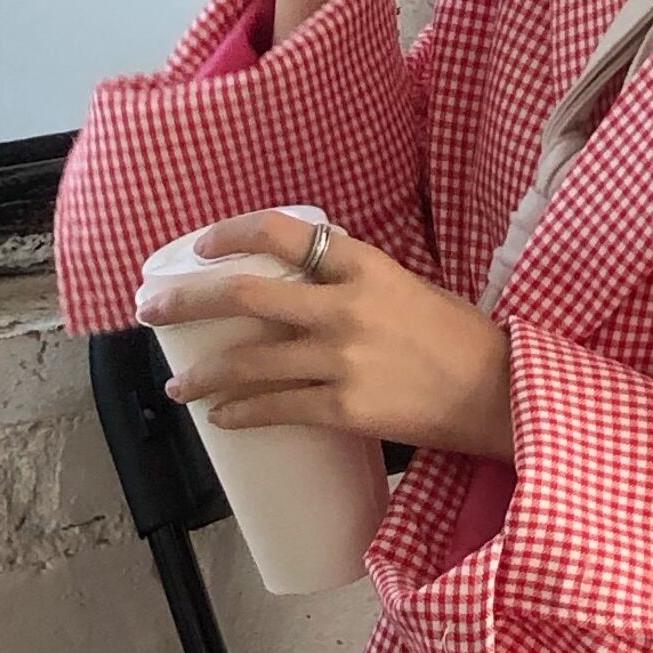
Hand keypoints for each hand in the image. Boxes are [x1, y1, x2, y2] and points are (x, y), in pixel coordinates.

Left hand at [134, 211, 515, 462]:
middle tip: (152, 309)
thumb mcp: (409, 287)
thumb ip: (356, 284)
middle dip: (188, 302)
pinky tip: (221, 418)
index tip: (201, 245)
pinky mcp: (347, 409)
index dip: (232, 234)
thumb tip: (306, 292)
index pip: (283, 234)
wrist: (501, 392)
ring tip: (177, 385)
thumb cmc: (461, 338)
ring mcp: (343, 360)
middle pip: (246, 296)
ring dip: (204, 376)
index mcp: (365, 267)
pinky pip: (279, 409)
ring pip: (251, 363)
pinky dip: (242, 414)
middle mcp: (346, 307)